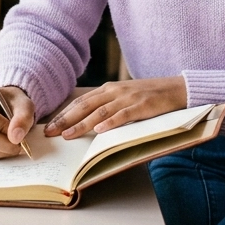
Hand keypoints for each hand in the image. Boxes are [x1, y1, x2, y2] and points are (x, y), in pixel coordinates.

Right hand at [0, 85, 35, 159]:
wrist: (5, 106)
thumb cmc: (12, 102)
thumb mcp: (23, 104)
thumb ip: (23, 118)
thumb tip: (15, 137)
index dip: (3, 126)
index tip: (15, 130)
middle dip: (5, 143)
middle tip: (19, 144)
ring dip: (2, 151)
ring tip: (14, 146)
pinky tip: (4, 148)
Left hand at [43, 77, 187, 139]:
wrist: (176, 89)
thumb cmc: (148, 95)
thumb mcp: (124, 96)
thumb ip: (107, 104)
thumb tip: (85, 120)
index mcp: (108, 89)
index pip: (80, 102)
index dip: (63, 114)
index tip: (48, 126)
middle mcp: (115, 91)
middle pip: (85, 106)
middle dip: (65, 120)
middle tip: (50, 132)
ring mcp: (128, 98)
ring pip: (100, 112)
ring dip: (82, 124)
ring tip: (68, 135)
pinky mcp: (142, 106)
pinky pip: (123, 115)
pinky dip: (110, 123)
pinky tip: (99, 130)